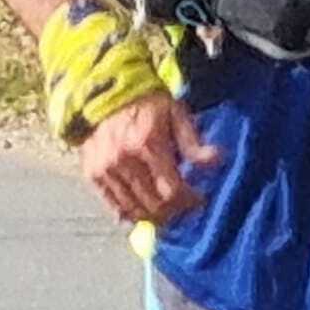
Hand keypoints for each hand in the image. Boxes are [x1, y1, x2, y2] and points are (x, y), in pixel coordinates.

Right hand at [79, 92, 223, 224]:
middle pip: (154, 205)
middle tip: (184, 207)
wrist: (104, 92)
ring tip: (167, 211)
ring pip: (134, 210)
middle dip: (174, 212)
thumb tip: (217, 161)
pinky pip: (113, 206)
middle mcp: (124, 160)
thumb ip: (193, 142)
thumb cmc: (146, 103)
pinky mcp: (92, 174)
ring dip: (154, 217)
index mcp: (147, 144)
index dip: (189, 201)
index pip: (172, 190)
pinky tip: (142, 212)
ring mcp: (105, 170)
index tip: (199, 199)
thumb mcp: (175, 114)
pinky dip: (130, 214)